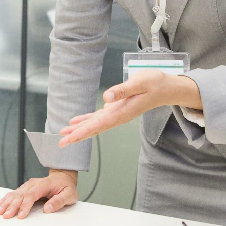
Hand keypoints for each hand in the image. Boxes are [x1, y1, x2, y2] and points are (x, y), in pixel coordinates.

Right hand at [0, 170, 78, 218]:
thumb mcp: (69, 195)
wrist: (63, 177)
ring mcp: (28, 185)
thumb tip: (47, 209)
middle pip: (21, 195)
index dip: (25, 205)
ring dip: (6, 203)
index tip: (20, 216)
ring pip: (15, 194)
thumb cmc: (66, 187)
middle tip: (6, 216)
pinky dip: (5, 199)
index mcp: (44, 184)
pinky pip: (14, 194)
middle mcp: (34, 184)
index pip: (32, 195)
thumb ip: (59, 201)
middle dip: (12, 206)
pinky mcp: (25, 189)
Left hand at [58, 71, 201, 145]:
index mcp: (122, 112)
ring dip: (79, 129)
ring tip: (64, 134)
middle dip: (77, 135)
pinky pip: (99, 117)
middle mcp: (118, 116)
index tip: (69, 139)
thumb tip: (106, 98)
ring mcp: (118, 114)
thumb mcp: (139, 83)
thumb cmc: (154, 83)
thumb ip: (122, 90)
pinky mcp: (117, 109)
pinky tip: (77, 122)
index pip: (98, 125)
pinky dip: (87, 120)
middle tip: (60, 143)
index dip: (82, 132)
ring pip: (95, 124)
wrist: (165, 88)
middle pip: (94, 128)